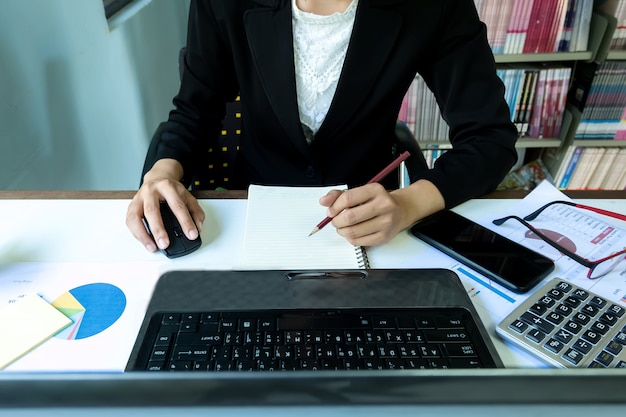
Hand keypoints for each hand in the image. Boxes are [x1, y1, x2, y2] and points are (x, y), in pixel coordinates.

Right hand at [126, 159, 204, 251]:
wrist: (157, 178)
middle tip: (165, 244)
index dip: (186, 222)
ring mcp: (138, 198)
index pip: (177, 206)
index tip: (191, 235)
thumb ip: (195, 211)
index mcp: (167, 186)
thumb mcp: (187, 196)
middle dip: (158, 230)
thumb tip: (198, 227)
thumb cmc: (171, 189)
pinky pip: (130, 221)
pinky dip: (137, 234)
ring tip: (152, 247)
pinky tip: (145, 241)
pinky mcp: (131, 206)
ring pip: (135, 217)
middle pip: (152, 211)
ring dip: (143, 235)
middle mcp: (150, 191)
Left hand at [319, 180, 444, 245]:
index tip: (330, 211)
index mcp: (375, 190)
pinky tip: (353, 233)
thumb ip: (340, 195)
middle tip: (335, 221)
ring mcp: (385, 222)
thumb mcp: (361, 192)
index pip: (348, 198)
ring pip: (353, 232)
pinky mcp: (384, 237)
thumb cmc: (378, 201)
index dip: (334, 207)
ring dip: (342, 231)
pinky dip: (351, 238)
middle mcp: (383, 205)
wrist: (402, 210)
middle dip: (337, 221)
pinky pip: (359, 242)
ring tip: (343, 227)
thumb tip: (323, 201)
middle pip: (350, 217)